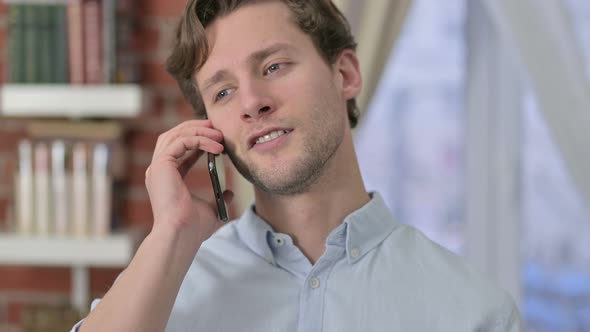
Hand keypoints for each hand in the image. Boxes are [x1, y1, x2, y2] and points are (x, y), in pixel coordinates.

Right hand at [144, 120, 233, 244]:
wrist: (182, 235)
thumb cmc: (192, 228)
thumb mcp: (211, 209)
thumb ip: (218, 198)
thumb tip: (229, 193)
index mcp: (166, 177)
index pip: (180, 149)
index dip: (198, 140)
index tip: (217, 138)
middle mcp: (158, 170)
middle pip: (174, 136)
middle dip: (196, 128)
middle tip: (217, 127)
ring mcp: (157, 166)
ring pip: (176, 135)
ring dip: (199, 131)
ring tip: (219, 135)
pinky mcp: (161, 165)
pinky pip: (182, 142)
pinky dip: (200, 140)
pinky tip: (217, 148)